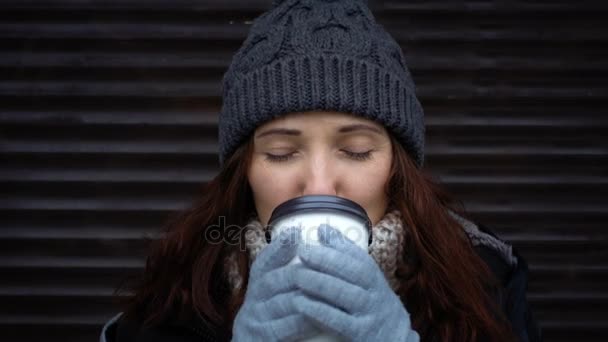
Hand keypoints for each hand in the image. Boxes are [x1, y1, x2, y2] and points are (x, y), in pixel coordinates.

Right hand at [232, 226, 321, 341]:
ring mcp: (255, 319)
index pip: (264, 261)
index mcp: (257, 282)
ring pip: (281, 303)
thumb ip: (283, 265)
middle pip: (273, 280)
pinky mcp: (260, 337)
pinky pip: (282, 329)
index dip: (279, 246)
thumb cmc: (273, 312)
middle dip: (298, 272)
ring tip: (327, 291)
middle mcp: (253, 298)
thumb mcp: (275, 288)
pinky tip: (319, 319)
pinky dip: (302, 323)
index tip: (296, 232)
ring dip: (305, 296)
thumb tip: (299, 233)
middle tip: (320, 266)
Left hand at [293, 224, 419, 340]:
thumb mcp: (363, 278)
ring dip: (321, 284)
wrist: (393, 338)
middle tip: (302, 254)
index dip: (337, 247)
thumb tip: (322, 229)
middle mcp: (375, 293)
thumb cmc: (369, 303)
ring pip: (347, 295)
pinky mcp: (361, 334)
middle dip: (327, 261)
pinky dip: (320, 311)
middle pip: (354, 273)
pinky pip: (340, 322)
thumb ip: (343, 254)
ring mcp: (370, 314)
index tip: (314, 238)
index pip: (359, 258)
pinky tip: (302, 304)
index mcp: (374, 277)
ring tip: (298, 276)